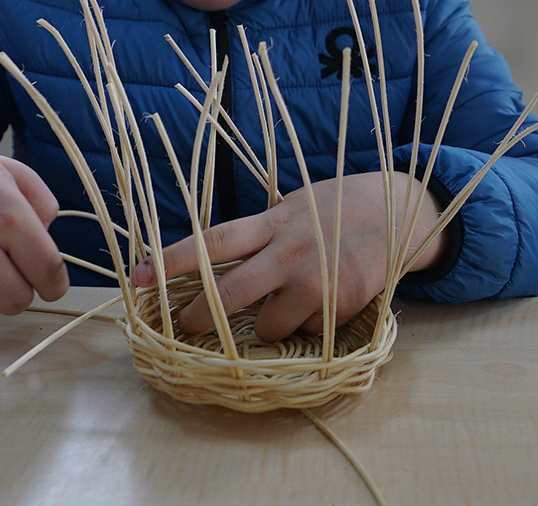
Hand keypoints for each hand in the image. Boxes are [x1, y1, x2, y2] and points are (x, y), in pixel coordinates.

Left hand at [132, 172, 449, 342]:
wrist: (398, 211)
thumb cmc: (337, 208)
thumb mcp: (293, 207)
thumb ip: (260, 231)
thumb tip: (211, 258)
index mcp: (273, 222)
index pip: (213, 242)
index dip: (173, 260)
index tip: (139, 277)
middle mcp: (289, 251)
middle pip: (228, 292)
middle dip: (198, 316)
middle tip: (181, 327)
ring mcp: (316, 280)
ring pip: (267, 325)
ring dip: (266, 324)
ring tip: (283, 306)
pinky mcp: (341, 303)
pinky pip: (306, 330)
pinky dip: (307, 324)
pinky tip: (324, 301)